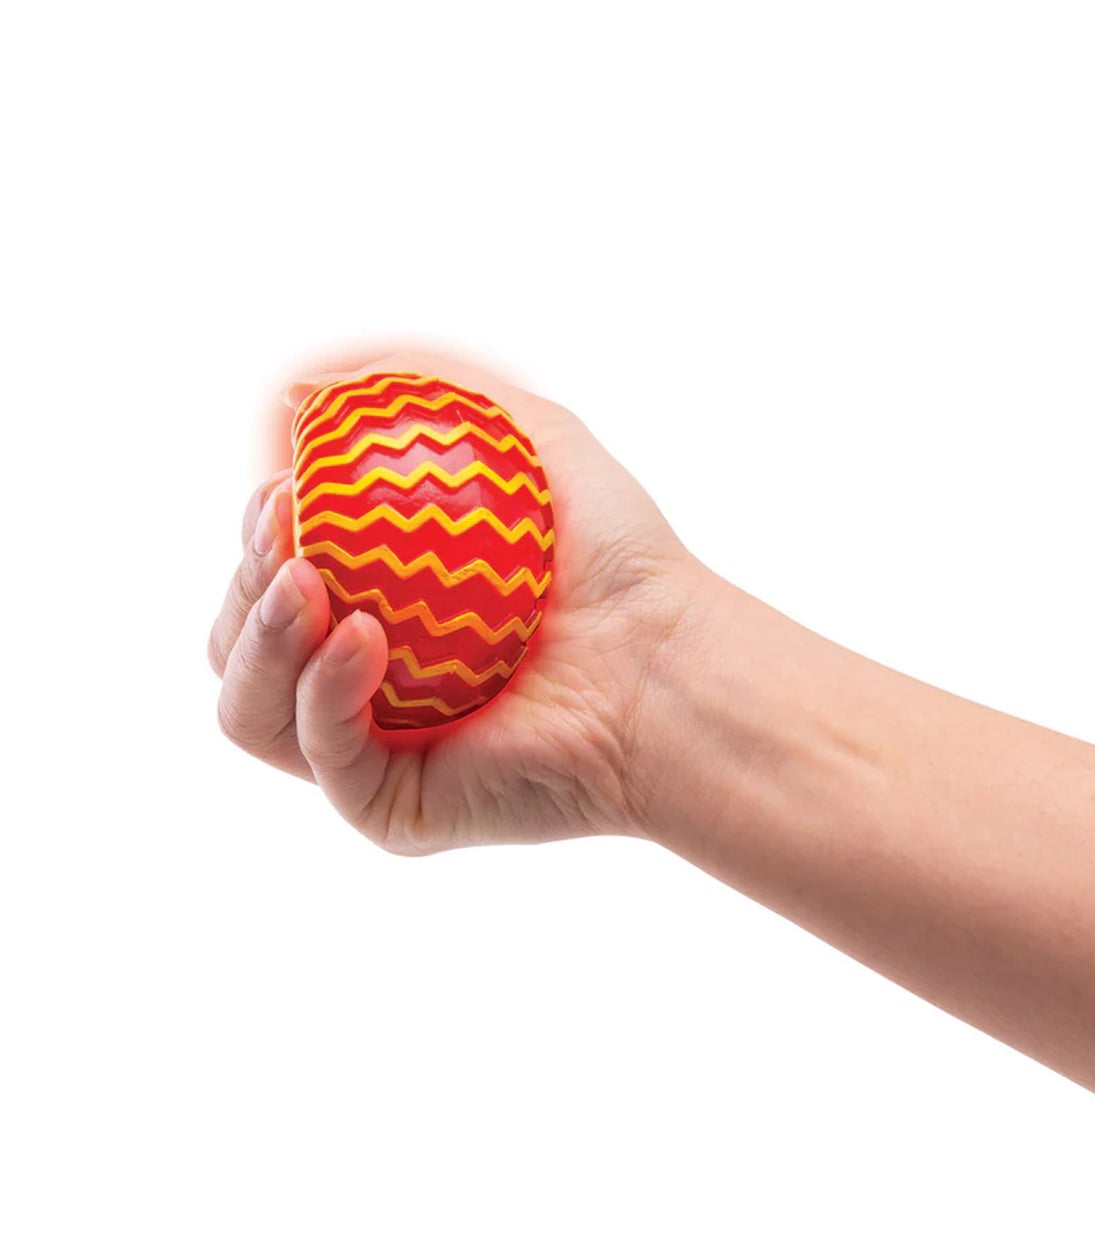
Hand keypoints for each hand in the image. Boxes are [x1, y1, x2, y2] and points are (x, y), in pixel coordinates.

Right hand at [208, 347, 700, 852]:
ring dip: (258, 637)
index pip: (268, 585)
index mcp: (380, 614)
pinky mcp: (394, 807)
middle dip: (241, 583)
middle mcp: (366, 689)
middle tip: (287, 528)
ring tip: (306, 583)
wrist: (669, 660)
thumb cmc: (620, 560)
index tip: (283, 489)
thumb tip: (300, 390)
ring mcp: (376, 753)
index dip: (254, 539)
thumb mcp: (532, 438)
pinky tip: (362, 638)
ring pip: (247, 709)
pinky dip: (321, 690)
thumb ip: (430, 389)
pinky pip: (317, 753)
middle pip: (238, 646)